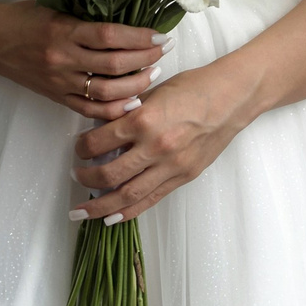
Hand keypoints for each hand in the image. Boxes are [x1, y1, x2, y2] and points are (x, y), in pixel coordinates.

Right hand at [0, 0, 162, 121]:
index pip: (110, 36)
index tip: (160, 35)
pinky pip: (90, 109)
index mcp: (63, 31)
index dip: (139, 37)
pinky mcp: (56, 97)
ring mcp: (60, 81)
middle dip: (145, 59)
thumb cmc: (22, 18)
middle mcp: (63, 58)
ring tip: (153, 74)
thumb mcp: (54, 9)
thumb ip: (84, 19)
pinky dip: (114, 109)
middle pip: (114, 65)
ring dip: (135, 85)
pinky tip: (133, 102)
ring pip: (106, 91)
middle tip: (163, 52)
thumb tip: (124, 23)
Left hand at [69, 60, 256, 223]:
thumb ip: (128, 114)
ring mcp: (171, 166)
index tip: (77, 149)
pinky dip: (130, 211)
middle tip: (75, 177)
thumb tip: (103, 131)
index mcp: (143, 119)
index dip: (82, 148)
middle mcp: (155, 147)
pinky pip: (151, 199)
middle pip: (110, 174)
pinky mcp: (184, 177)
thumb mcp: (152, 93)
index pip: (100, 141)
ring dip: (101, 206)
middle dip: (86, 180)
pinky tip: (113, 217)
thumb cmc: (193, 88)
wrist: (230, 98)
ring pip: (128, 195)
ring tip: (83, 211)